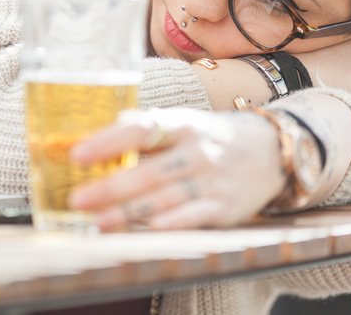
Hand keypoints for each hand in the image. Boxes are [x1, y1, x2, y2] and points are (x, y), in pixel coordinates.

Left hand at [68, 108, 286, 230]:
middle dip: (110, 187)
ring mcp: (213, 180)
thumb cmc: (210, 137)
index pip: (141, 128)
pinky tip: (149, 228)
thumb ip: (143, 132)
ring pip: (166, 197)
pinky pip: (195, 216)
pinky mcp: (225, 207)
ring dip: (130, 212)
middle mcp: (197, 151)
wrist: (273, 150)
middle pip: (150, 170)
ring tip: (98, 222)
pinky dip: (173, 222)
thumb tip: (92, 138)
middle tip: (76, 198)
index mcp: (182, 124)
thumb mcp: (182, 123)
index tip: (77, 154)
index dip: (108, 141)